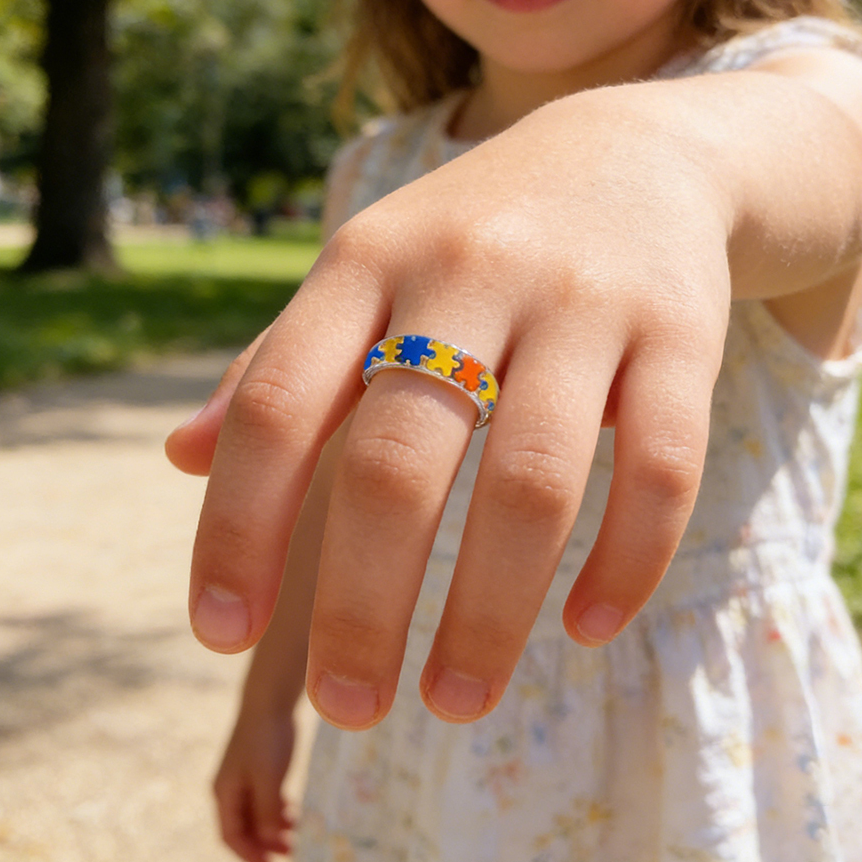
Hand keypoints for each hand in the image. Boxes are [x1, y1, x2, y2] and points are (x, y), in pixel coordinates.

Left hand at [175, 86, 733, 728]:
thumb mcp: (362, 273)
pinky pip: (660, 466)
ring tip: (454, 703)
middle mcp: (466, 272)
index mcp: (366, 262)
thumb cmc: (466, 239)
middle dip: (360, 604)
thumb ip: (276, 362)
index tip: (220, 634)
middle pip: (396, 463)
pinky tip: (586, 628)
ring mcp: (581, 300)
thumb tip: (180, 459)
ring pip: (533, 485)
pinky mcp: (681, 330)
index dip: (235, 525)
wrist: (631, 153)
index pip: (276, 405)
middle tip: (346, 709)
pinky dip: (625, 563)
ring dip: (488, 615)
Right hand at [213, 708, 295, 861]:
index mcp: (225, 793)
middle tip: (289, 854)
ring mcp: (247, 780)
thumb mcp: (267, 777)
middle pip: (245, 829)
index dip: (249, 855)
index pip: (231, 836)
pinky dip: (279, 813)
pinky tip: (294, 817)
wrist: (270, 700)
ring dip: (274, 831)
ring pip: (258, 816)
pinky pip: (267, 801)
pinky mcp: (262, 771)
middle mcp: (232, 790)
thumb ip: (267, 810)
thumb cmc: (264, 738)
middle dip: (264, 845)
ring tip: (296, 838)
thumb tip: (270, 841)